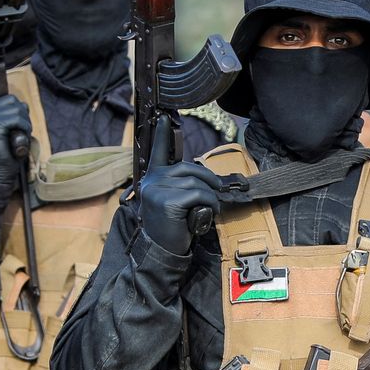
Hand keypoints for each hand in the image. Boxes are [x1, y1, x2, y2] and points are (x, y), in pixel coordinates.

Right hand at [0, 95, 30, 185]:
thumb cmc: (4, 151)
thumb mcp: (5, 128)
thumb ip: (7, 113)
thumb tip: (21, 103)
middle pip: (11, 99)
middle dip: (21, 114)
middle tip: (18, 130)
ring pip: (16, 108)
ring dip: (24, 122)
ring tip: (17, 135)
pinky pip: (16, 118)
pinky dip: (23, 127)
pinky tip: (17, 138)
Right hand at [138, 118, 222, 257]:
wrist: (161, 252)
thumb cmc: (171, 227)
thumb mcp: (174, 202)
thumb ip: (181, 185)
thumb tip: (208, 178)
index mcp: (152, 178)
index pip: (158, 151)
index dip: (163, 134)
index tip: (163, 116)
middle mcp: (152, 180)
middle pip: (188, 168)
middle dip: (208, 179)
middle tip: (217, 193)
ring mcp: (157, 190)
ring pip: (195, 182)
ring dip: (210, 195)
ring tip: (208, 209)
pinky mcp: (166, 201)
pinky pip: (198, 194)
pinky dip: (209, 203)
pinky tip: (205, 213)